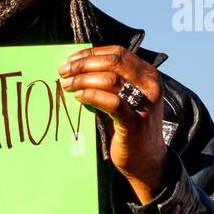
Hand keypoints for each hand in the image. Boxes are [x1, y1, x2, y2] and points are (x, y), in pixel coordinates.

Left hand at [58, 45, 168, 203]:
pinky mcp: (135, 122)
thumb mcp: (126, 98)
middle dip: (83, 65)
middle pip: (112, 63)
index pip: (117, 53)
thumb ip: (111, 81)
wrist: (147, 159)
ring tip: (67, 85)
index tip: (70, 60)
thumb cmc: (130, 126)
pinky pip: (111, 103)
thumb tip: (78, 67)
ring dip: (83, 80)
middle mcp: (150, 85)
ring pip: (110, 80)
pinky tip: (79, 98)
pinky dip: (92, 96)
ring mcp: (144, 103)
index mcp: (148, 74)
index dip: (91, 54)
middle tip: (63, 72)